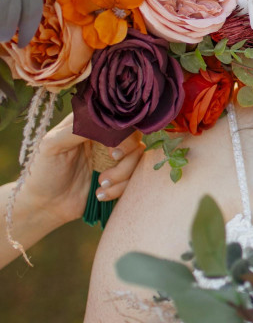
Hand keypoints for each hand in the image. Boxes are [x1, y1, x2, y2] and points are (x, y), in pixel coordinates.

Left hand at [21, 114, 144, 226]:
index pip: (115, 118)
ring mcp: (113, 158)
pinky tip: (100, 194)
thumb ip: (76, 129)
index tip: (112, 149)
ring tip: (101, 184)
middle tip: (113, 159)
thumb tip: (104, 124)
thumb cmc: (45, 172)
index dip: (120, 132)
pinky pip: (134, 178)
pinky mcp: (119, 177)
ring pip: (137, 158)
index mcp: (88, 125)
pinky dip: (119, 188)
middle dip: (127, 152)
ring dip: (122, 174)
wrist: (47, 205)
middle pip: (134, 135)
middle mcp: (104, 138)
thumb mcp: (52, 145)